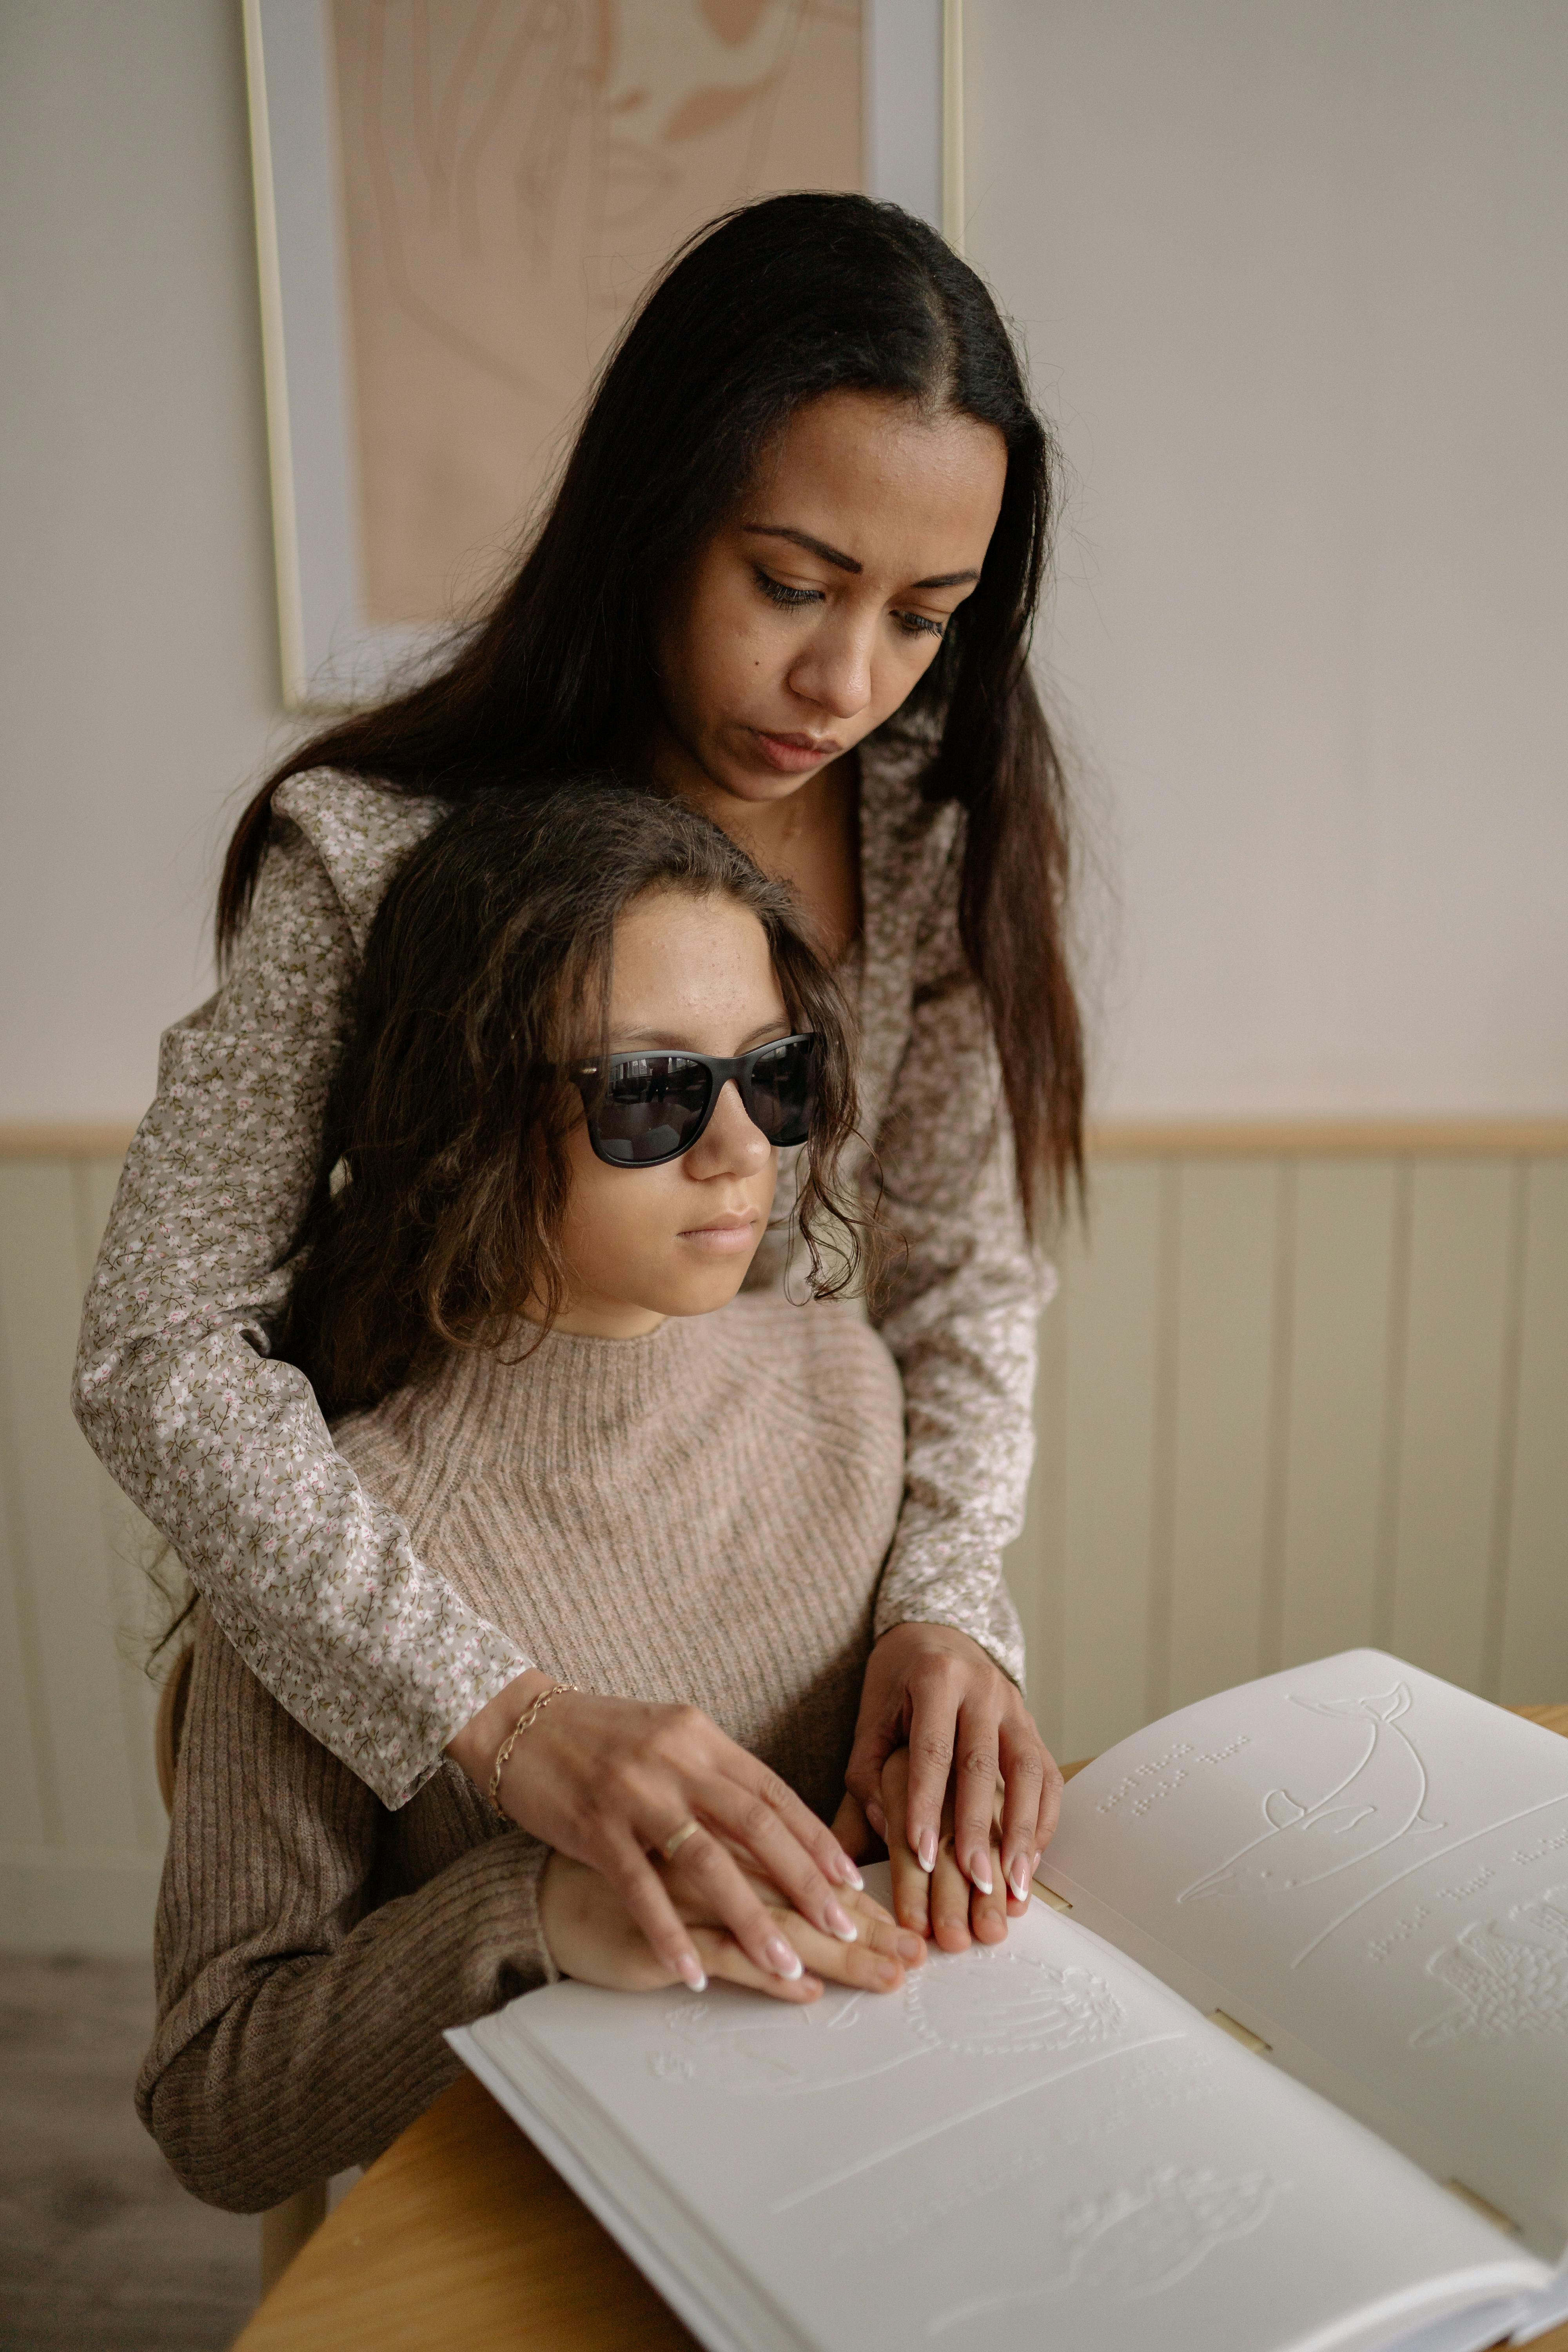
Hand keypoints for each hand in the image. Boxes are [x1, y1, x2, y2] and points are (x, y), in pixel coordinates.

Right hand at [448, 1674, 866, 1994]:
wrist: (516, 1719)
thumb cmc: (596, 1734)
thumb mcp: (666, 1737)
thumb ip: (712, 1774)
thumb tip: (768, 1821)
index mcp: (699, 1736)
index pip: (773, 1792)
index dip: (815, 1839)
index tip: (850, 1883)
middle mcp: (675, 1759)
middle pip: (756, 1825)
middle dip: (805, 1882)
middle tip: (843, 1929)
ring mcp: (635, 1793)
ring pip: (708, 1862)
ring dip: (751, 1918)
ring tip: (784, 1964)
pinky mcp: (593, 1827)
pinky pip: (642, 1889)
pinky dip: (671, 1935)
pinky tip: (693, 1974)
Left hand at [845, 1623, 1061, 1906]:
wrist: (935, 1636)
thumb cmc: (896, 1683)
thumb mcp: (870, 1717)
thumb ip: (867, 1773)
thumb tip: (886, 1831)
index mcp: (937, 1678)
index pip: (933, 1750)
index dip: (927, 1805)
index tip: (921, 1855)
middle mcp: (983, 1688)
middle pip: (984, 1766)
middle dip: (979, 1829)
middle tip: (975, 1881)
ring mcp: (1016, 1706)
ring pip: (1028, 1773)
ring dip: (1022, 1832)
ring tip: (1013, 1882)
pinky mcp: (1033, 1726)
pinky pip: (1048, 1776)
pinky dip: (1042, 1820)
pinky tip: (1029, 1859)